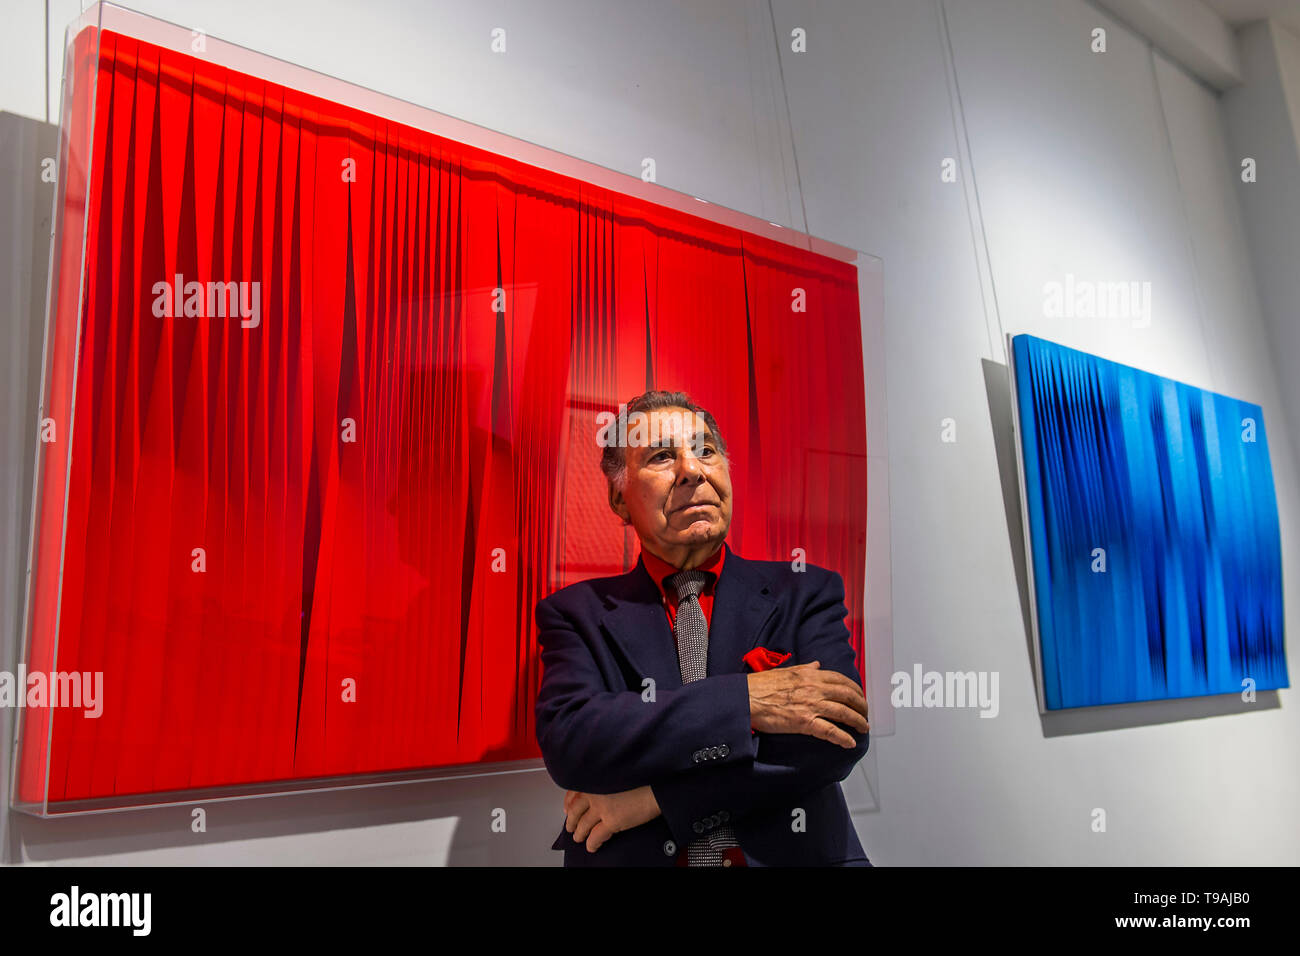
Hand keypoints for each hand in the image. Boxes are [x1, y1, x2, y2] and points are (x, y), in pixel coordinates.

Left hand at [564, 786, 661, 852]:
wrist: (656, 784)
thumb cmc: (641, 777)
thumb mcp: (616, 773)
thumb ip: (603, 781)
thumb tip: (596, 794)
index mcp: (595, 777)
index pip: (573, 792)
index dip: (568, 802)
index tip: (567, 808)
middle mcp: (594, 791)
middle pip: (575, 810)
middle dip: (571, 821)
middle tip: (570, 826)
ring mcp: (601, 807)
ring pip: (583, 825)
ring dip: (579, 834)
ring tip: (579, 838)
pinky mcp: (611, 821)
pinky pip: (595, 836)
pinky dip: (592, 843)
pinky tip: (592, 846)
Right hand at [747, 660, 868, 747]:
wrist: (746, 699)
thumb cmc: (761, 685)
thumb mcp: (786, 670)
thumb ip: (805, 668)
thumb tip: (817, 665)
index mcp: (810, 674)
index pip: (841, 680)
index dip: (855, 689)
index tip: (859, 695)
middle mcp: (815, 688)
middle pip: (848, 696)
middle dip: (861, 705)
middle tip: (865, 713)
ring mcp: (811, 705)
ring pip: (844, 713)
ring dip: (858, 721)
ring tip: (863, 727)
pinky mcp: (805, 722)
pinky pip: (831, 731)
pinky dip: (843, 738)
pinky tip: (850, 743)